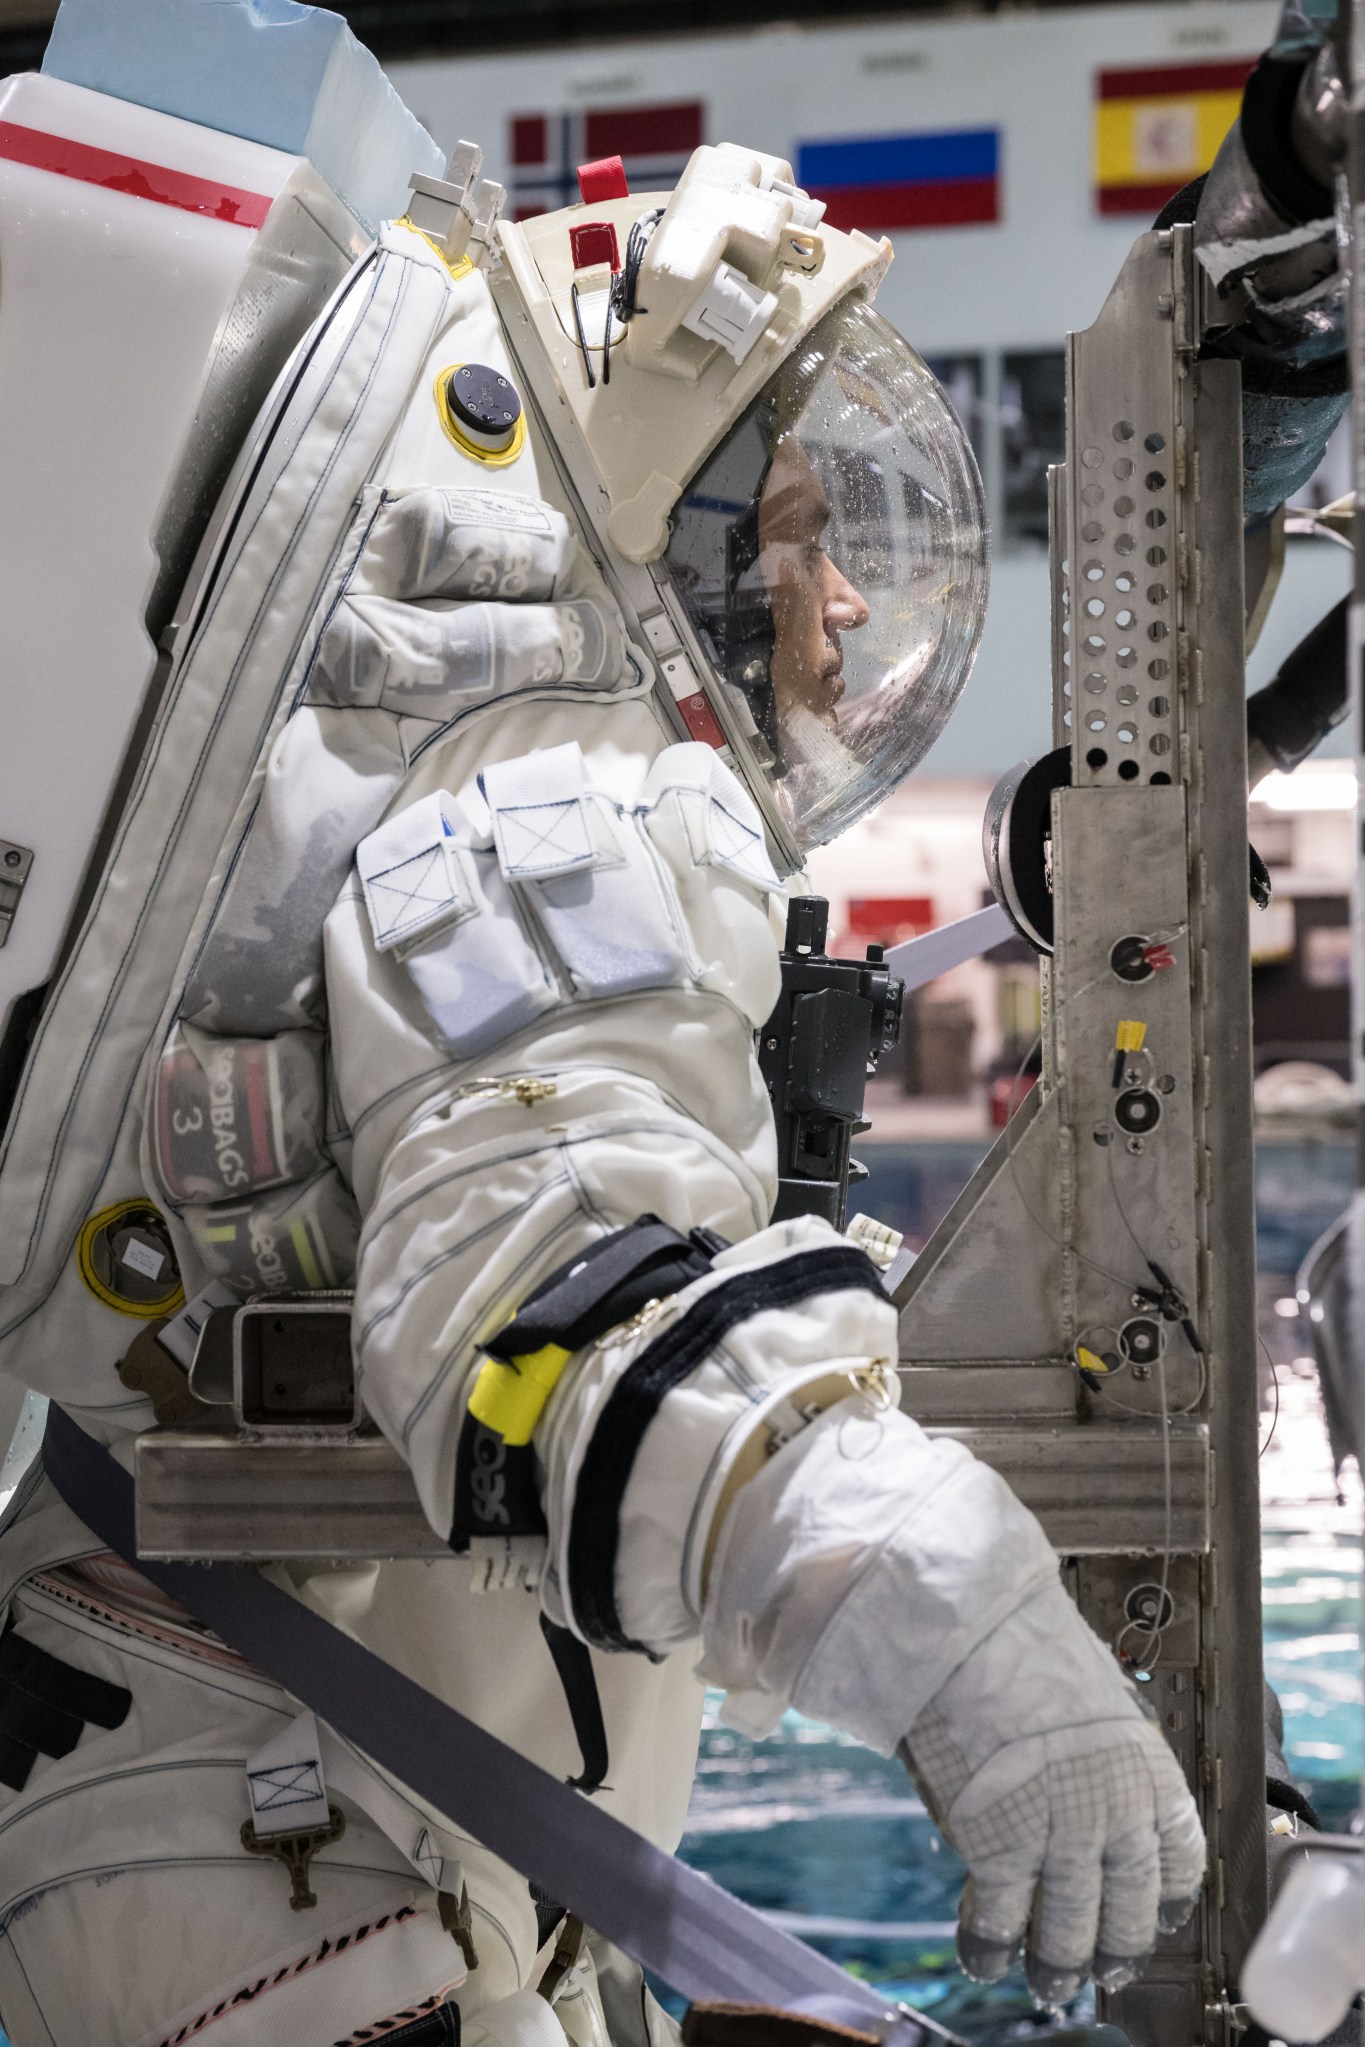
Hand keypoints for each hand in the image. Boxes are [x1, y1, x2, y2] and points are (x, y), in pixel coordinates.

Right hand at [901, 1577, 1204, 2009]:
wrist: (969, 1623)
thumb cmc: (1019, 1641)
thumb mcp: (1093, 1696)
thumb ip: (1101, 1755)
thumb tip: (1083, 1788)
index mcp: (1150, 1770)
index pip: (1180, 1862)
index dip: (1164, 1901)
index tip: (1152, 1916)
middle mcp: (1119, 1814)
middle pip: (1127, 1913)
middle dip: (1111, 1949)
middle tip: (1097, 1966)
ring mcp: (1061, 1836)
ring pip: (1068, 1933)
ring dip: (1055, 1963)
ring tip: (1042, 1978)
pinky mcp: (1001, 1847)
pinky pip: (1001, 1921)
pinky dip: (991, 1945)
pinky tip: (983, 1953)